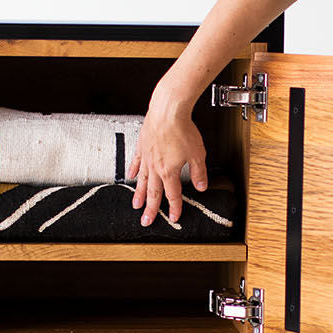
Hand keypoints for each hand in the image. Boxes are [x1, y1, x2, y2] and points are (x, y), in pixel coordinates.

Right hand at [128, 106, 208, 225]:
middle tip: (146, 221)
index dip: (174, 208)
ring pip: (141, 180)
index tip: (173, 217)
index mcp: (169, 171)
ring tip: (135, 205)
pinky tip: (130, 177)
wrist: (168, 110)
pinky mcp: (142, 146)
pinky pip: (135, 162)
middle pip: (153, 192)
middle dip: (151, 209)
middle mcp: (155, 167)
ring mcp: (146, 157)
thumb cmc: (182, 129)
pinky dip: (132, 171)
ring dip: (139, 195)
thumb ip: (199, 172)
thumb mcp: (197, 154)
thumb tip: (202, 186)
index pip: (173, 194)